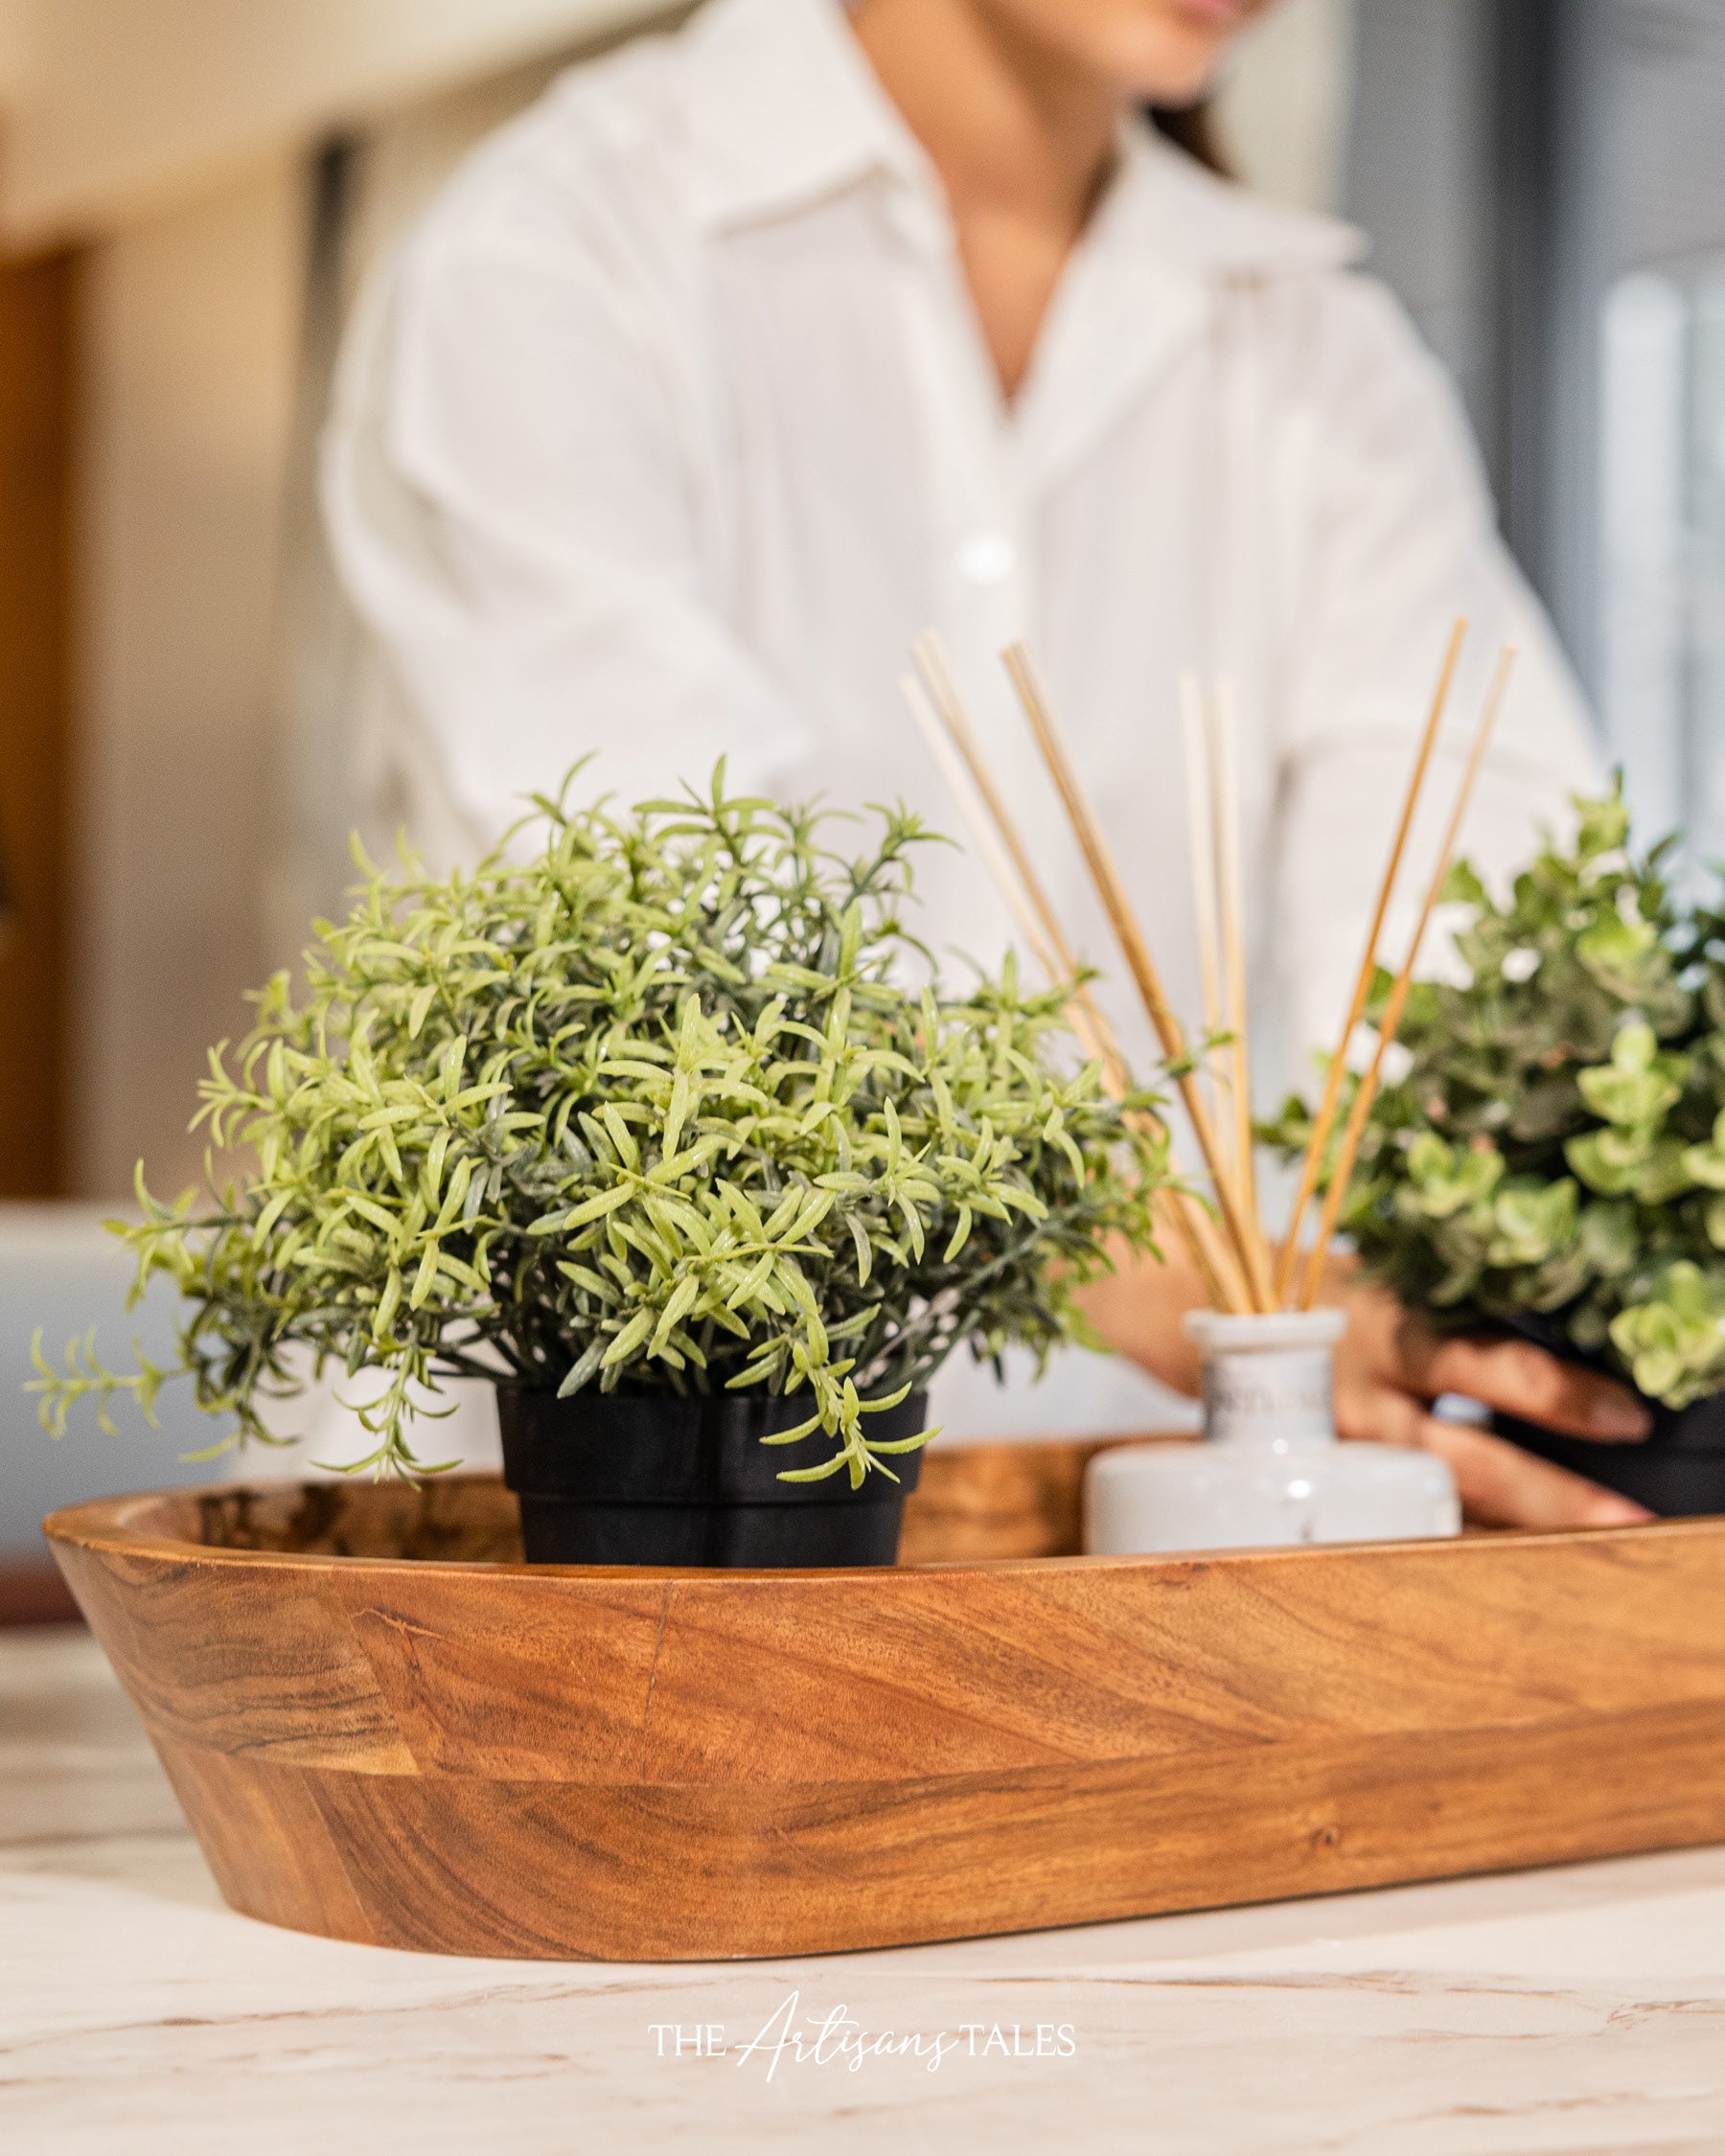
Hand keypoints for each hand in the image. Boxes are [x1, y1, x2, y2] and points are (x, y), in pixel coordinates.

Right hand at [1077, 1236, 1655, 1530]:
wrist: (1170, 1294)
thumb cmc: (1286, 1286)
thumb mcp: (1363, 1279)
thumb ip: (1430, 1312)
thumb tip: (1524, 1341)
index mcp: (1389, 1317)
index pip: (1486, 1356)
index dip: (1558, 1389)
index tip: (1630, 1417)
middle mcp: (1365, 1378)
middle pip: (1467, 1442)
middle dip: (1551, 1485)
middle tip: (1625, 1517)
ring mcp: (1330, 1429)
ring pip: (1427, 1488)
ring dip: (1507, 1523)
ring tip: (1569, 1550)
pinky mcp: (1297, 1459)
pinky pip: (1376, 1504)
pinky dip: (1431, 1529)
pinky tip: (1481, 1553)